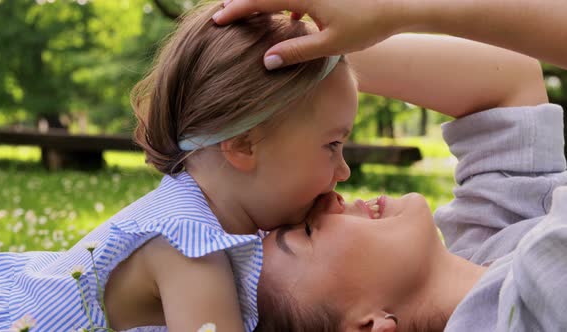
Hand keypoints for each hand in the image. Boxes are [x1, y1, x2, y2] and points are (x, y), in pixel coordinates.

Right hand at [213, 0, 410, 69]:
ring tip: (248, 16)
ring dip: (263, 3)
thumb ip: (296, 51)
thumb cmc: (366, 26)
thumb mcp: (330, 44)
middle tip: (223, 13)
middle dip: (243, 2)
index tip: (216, 19)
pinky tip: (291, 20)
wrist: (398, 6)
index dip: (236, 10)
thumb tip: (265, 61)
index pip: (259, 1)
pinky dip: (285, 4)